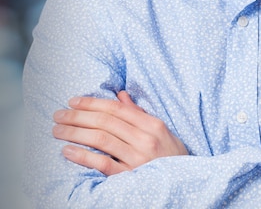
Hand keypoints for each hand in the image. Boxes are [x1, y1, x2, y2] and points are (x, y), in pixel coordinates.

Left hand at [53, 91, 187, 175]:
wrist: (187, 181)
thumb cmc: (171, 154)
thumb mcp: (160, 130)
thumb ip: (138, 113)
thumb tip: (120, 95)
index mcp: (152, 124)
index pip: (117, 109)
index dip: (93, 103)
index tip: (73, 101)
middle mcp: (145, 139)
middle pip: (106, 122)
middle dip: (79, 116)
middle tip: (59, 115)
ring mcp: (137, 158)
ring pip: (101, 140)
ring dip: (76, 133)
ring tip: (58, 130)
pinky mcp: (129, 177)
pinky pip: (102, 164)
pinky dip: (83, 156)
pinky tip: (68, 151)